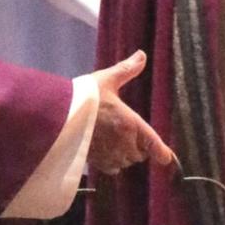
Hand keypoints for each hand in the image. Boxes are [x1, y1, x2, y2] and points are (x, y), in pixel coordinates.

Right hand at [89, 50, 176, 174]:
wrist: (57, 115)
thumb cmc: (84, 97)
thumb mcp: (106, 80)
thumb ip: (126, 70)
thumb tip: (142, 56)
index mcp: (131, 124)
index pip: (153, 143)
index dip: (162, 152)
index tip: (166, 157)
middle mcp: (124, 143)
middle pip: (140, 153)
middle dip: (138, 147)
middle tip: (129, 135)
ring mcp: (110, 154)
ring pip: (126, 161)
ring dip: (125, 155)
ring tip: (117, 143)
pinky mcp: (96, 161)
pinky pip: (112, 168)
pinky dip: (113, 163)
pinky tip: (105, 152)